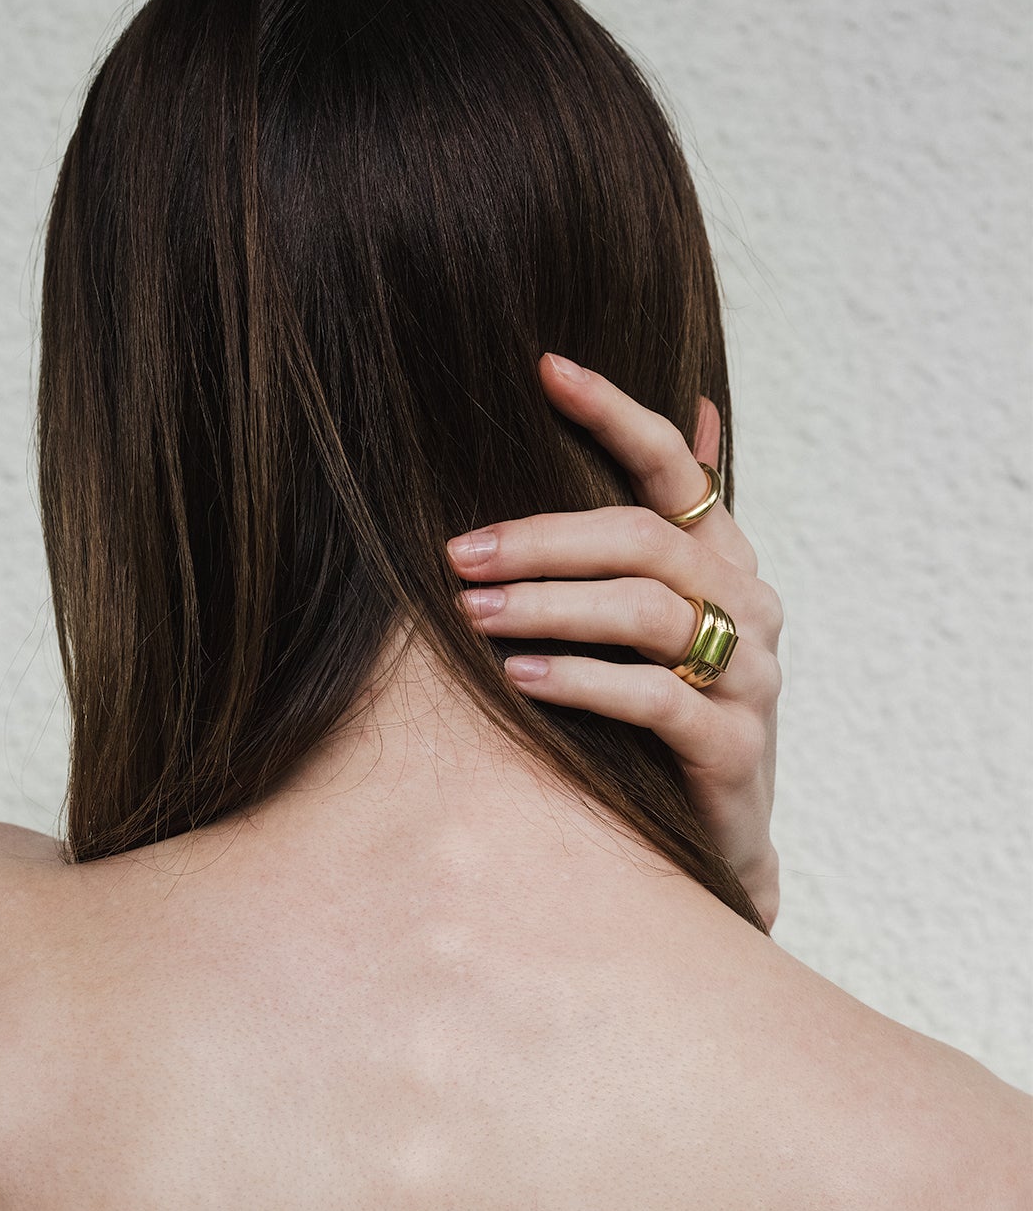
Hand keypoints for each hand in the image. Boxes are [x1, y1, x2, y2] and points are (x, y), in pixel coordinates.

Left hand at [445, 353, 782, 929]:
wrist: (718, 842)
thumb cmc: (669, 714)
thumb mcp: (666, 617)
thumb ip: (664, 526)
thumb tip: (697, 408)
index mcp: (725, 560)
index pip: (676, 468)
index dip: (617, 414)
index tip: (547, 369)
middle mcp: (749, 605)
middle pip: (644, 542)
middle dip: (544, 540)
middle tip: (459, 553)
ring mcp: (751, 677)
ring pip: (648, 615)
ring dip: (550, 606)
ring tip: (474, 613)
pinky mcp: (735, 748)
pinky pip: (656, 699)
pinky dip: (583, 683)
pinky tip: (520, 679)